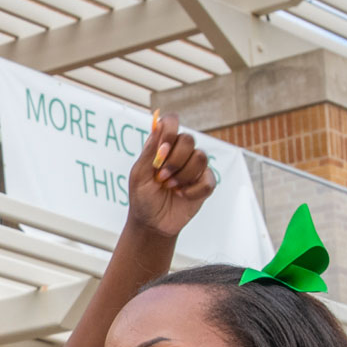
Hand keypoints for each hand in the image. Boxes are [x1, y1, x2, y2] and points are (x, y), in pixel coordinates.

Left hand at [125, 113, 215, 239]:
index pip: (172, 122)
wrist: (153, 224)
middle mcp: (181, 153)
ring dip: (183, 175)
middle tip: (161, 177)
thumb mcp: (138, 175)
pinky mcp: (206, 183)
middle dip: (175, 161)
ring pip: (200, 157)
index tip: (163, 149)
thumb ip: (149, 152)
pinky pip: (208, 179)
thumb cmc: (142, 198)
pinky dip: (193, 190)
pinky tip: (182, 195)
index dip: (170, 131)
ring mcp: (195, 167)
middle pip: (188, 139)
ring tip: (170, 187)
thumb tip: (157, 125)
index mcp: (163, 146)